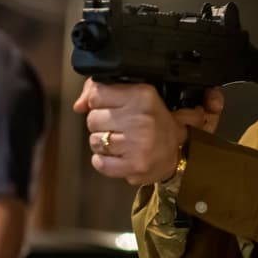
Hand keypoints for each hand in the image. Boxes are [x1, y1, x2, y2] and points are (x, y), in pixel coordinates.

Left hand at [71, 80, 223, 185]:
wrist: (179, 151)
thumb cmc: (154, 122)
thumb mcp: (137, 96)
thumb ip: (102, 92)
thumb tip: (78, 105)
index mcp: (142, 95)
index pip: (97, 94)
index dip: (98, 102)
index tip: (111, 106)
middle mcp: (140, 118)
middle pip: (92, 119)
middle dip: (101, 124)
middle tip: (120, 126)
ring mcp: (137, 143)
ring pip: (95, 141)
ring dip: (104, 143)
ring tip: (121, 141)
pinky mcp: (133, 165)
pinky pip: (99, 163)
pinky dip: (104, 161)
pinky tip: (118, 156)